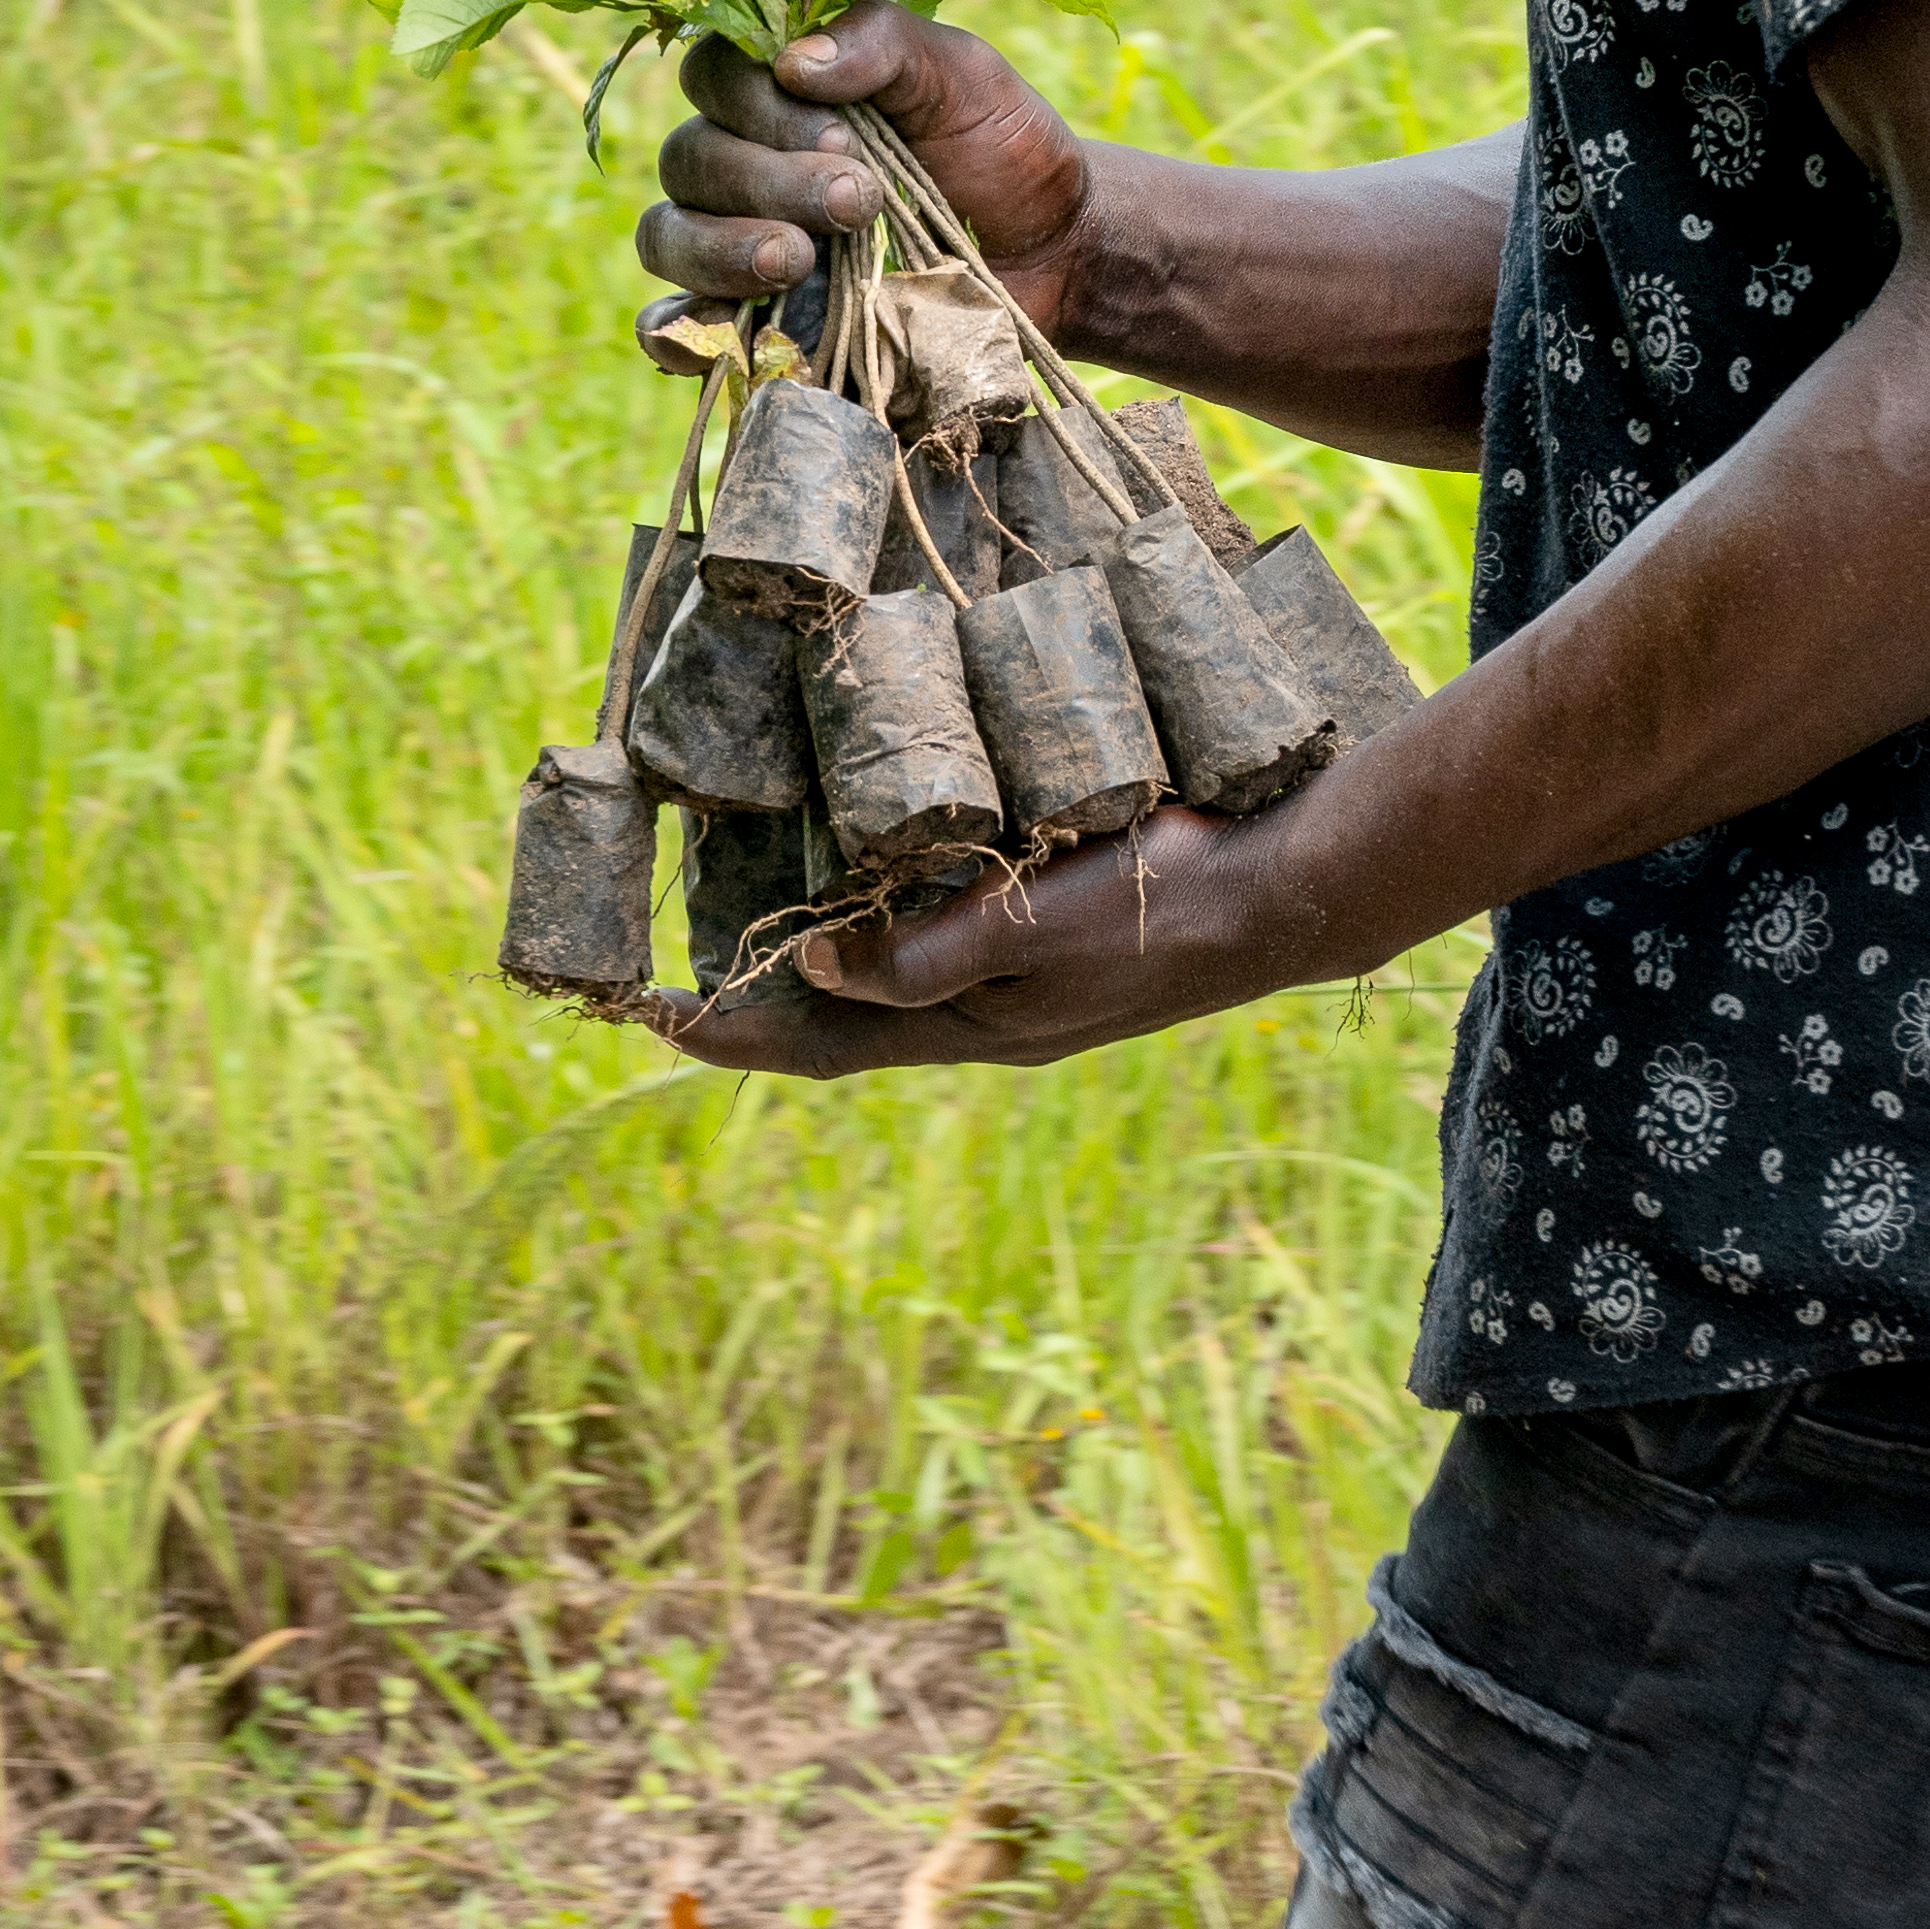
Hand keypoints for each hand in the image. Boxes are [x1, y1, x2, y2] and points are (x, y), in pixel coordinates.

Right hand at [634, 2, 1098, 340]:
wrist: (1053, 254)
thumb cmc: (1001, 150)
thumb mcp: (959, 73)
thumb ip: (882, 41)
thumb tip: (792, 60)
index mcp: (779, 89)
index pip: (710, 76)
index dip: (758, 105)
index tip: (844, 136)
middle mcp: (742, 161)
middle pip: (689, 159)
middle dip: (767, 181)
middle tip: (858, 201)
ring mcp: (737, 245)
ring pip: (668, 236)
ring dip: (724, 248)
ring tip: (800, 260)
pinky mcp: (752, 325)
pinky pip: (672, 328)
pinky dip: (675, 331)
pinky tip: (719, 329)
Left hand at [666, 793, 1355, 1078]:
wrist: (1283, 896)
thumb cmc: (1157, 908)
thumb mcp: (1027, 933)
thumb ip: (923, 957)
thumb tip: (809, 958)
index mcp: (968, 1029)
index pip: (815, 1045)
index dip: (728, 1035)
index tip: (646, 1014)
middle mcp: (981, 1017)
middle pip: (837, 1025)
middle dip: (753, 1006)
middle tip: (672, 971)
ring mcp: (1015, 987)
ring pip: (883, 987)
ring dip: (810, 967)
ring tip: (743, 922)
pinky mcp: (1045, 941)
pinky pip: (934, 945)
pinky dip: (878, 926)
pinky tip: (868, 883)